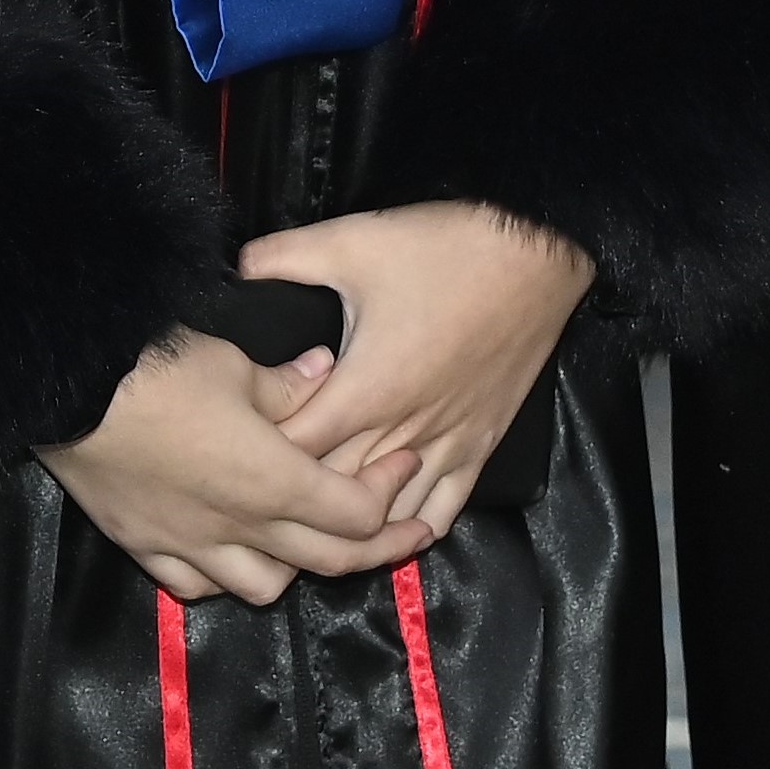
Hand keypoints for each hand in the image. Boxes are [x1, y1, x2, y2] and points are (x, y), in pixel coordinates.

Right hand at [39, 330, 430, 607]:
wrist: (68, 388)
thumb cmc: (159, 367)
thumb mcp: (235, 364)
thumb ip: (289, 386)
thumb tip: (323, 374)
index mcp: (273, 482)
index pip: (355, 513)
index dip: (389, 492)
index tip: (405, 461)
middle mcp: (239, 528)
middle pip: (329, 560)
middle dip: (379, 546)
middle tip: (408, 526)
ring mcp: (191, 546)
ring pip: (266, 586)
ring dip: (297, 566)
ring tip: (308, 535)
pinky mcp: (147, 548)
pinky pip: (199, 585)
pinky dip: (225, 574)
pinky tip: (231, 550)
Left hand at [242, 203, 594, 535]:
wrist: (537, 253)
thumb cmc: (445, 247)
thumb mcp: (354, 239)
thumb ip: (286, 255)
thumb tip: (237, 267)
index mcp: (366, 390)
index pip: (295, 453)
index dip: (259, 456)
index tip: (232, 451)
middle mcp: (403, 431)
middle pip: (336, 495)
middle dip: (296, 499)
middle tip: (258, 501)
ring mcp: (446, 444)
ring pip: (389, 513)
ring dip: (352, 522)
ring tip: (314, 525)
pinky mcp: (480, 444)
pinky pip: (444, 508)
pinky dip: (415, 525)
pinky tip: (394, 529)